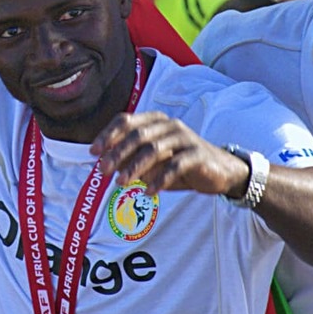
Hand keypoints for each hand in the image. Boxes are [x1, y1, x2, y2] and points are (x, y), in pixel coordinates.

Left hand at [91, 112, 249, 198]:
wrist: (219, 171)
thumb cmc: (179, 164)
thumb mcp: (153, 160)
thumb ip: (131, 158)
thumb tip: (104, 164)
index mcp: (155, 121)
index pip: (126, 120)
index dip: (108, 135)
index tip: (93, 152)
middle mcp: (169, 125)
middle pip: (137, 135)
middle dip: (117, 153)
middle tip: (103, 171)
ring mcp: (185, 138)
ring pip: (155, 149)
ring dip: (135, 167)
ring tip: (122, 183)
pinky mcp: (197, 154)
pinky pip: (176, 165)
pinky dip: (160, 179)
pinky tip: (149, 192)